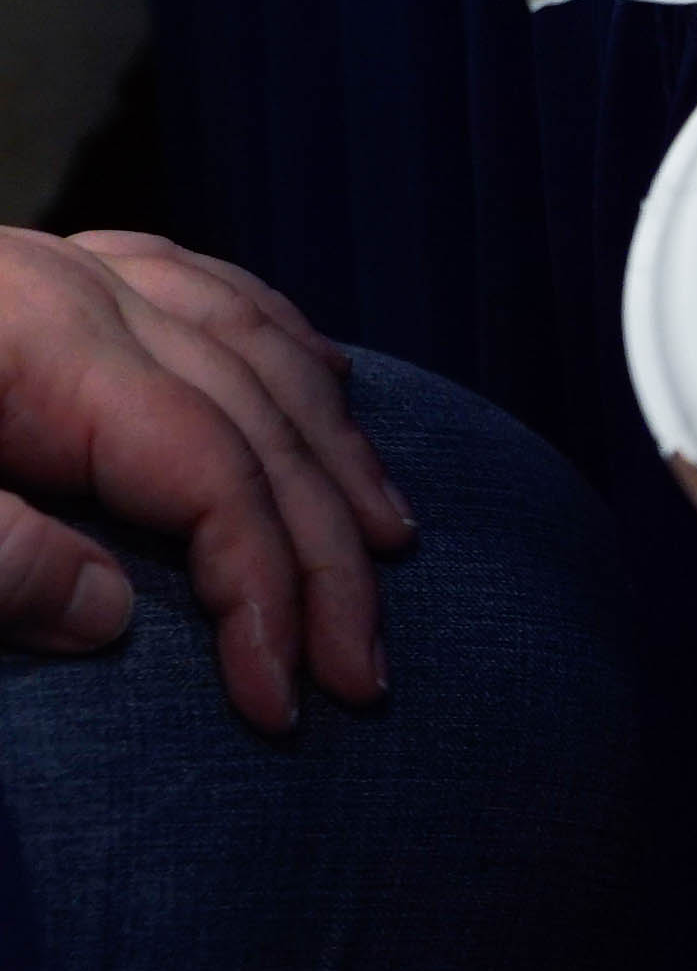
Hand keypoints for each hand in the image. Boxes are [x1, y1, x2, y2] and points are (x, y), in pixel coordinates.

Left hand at [0, 233, 413, 731]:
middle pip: (256, 417)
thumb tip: (114, 615)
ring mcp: (62, 272)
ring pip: (253, 346)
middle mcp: (75, 292)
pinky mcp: (39, 274)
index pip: (208, 469)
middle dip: (326, 548)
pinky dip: (283, 341)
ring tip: (387, 537)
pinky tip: (322, 373)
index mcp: (36, 343)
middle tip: (363, 665)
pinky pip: (205, 289)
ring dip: (333, 446)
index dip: (267, 587)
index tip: (281, 698)